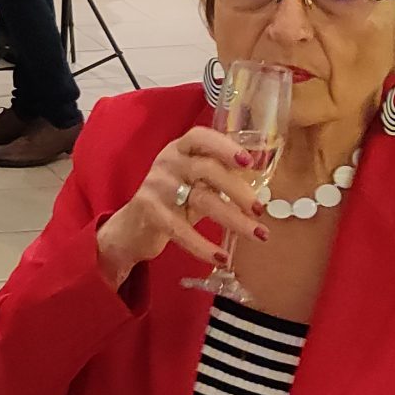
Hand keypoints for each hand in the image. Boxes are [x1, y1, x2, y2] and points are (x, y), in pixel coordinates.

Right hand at [95, 126, 269, 282]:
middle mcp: (167, 162)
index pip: (200, 137)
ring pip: (201, 199)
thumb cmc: (173, 199)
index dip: (225, 146)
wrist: (132, 226)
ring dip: (234, 219)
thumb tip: (261, 175)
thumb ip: (220, 173)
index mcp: (180, 149)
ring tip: (258, 234)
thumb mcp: (194, 180)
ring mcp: (157, 186)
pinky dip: (204, 245)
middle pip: (207, 169)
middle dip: (238, 190)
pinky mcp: (150, 212)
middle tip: (259, 210)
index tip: (248, 162)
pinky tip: (222, 256)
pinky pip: (181, 229)